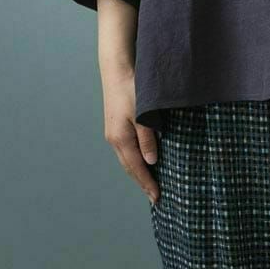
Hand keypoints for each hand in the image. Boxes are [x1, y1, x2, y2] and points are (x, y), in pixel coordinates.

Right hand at [102, 67, 159, 203]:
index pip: (137, 168)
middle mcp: (114, 139)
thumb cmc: (132, 90)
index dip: (147, 184)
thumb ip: (148, 139)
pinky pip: (125, 151)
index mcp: (121, 139)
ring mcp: (113, 133)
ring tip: (149, 184)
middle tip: (154, 197)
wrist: (116, 70)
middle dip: (142, 183)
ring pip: (126, 160)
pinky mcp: (115, 127)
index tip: (157, 198)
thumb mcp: (144, 116)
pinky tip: (142, 161)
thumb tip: (151, 161)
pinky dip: (134, 161)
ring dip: (138, 173)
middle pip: (129, 168)